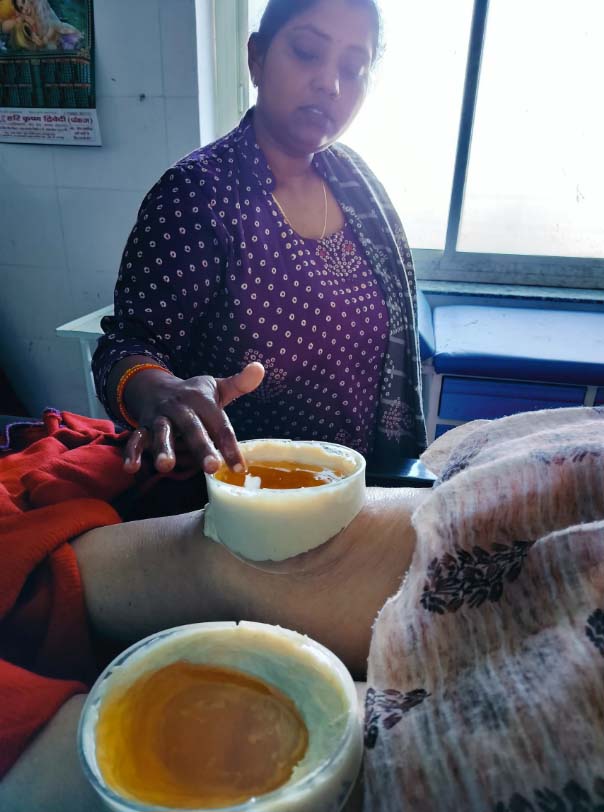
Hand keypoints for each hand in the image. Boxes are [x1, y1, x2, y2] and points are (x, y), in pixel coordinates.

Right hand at [122, 362, 263, 474]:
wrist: (155, 387)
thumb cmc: (194, 395)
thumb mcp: (217, 387)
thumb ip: (240, 384)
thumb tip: (261, 367)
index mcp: (201, 400)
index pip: (220, 424)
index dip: (230, 446)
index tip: (240, 468)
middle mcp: (180, 408)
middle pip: (192, 428)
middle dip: (201, 447)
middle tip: (212, 468)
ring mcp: (159, 418)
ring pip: (160, 433)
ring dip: (162, 448)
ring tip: (166, 466)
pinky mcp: (142, 427)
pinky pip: (135, 439)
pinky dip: (131, 453)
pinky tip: (131, 469)